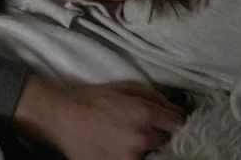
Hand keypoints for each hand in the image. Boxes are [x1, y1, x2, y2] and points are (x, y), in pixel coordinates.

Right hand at [14, 76, 184, 159]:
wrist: (62, 118)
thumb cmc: (92, 99)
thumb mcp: (124, 87)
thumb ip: (153, 96)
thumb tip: (176, 108)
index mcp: (144, 114)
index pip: (178, 123)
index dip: (174, 121)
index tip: (169, 122)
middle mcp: (142, 138)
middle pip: (167, 141)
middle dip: (160, 135)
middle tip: (145, 129)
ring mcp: (131, 158)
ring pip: (152, 155)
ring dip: (147, 149)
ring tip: (129, 139)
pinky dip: (133, 155)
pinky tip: (121, 147)